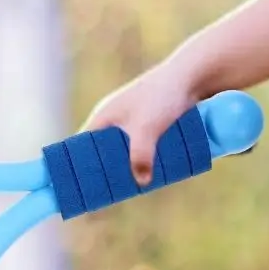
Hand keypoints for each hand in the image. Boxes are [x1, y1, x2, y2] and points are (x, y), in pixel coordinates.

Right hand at [82, 59, 201, 186]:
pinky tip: (148, 172)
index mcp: (102, 117)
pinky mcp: (149, 124)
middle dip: (104, 171)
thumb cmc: (162, 96)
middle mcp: (113, 119)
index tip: (77, 186)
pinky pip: (139, 147)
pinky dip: (141, 159)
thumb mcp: (147, 128)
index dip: (77, 166)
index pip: (79, 147)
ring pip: (122, 151)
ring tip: (128, 186)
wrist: (191, 76)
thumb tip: (141, 182)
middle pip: (100, 152)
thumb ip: (140, 155)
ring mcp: (131, 121)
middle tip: (107, 193)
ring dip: (125, 166)